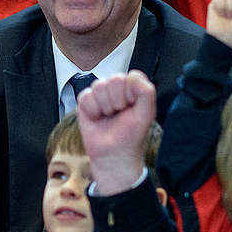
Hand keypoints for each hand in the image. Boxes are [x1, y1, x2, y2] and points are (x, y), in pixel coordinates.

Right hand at [76, 70, 155, 195]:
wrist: (113, 156)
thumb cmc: (131, 137)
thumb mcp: (146, 115)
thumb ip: (146, 92)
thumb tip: (133, 76)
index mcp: (134, 89)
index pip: (131, 77)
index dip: (131, 94)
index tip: (132, 108)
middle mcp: (117, 89)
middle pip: (114, 79)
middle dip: (117, 101)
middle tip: (119, 114)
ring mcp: (101, 94)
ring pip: (99, 86)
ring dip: (104, 106)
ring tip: (109, 117)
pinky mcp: (86, 102)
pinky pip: (85, 96)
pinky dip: (92, 110)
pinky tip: (97, 118)